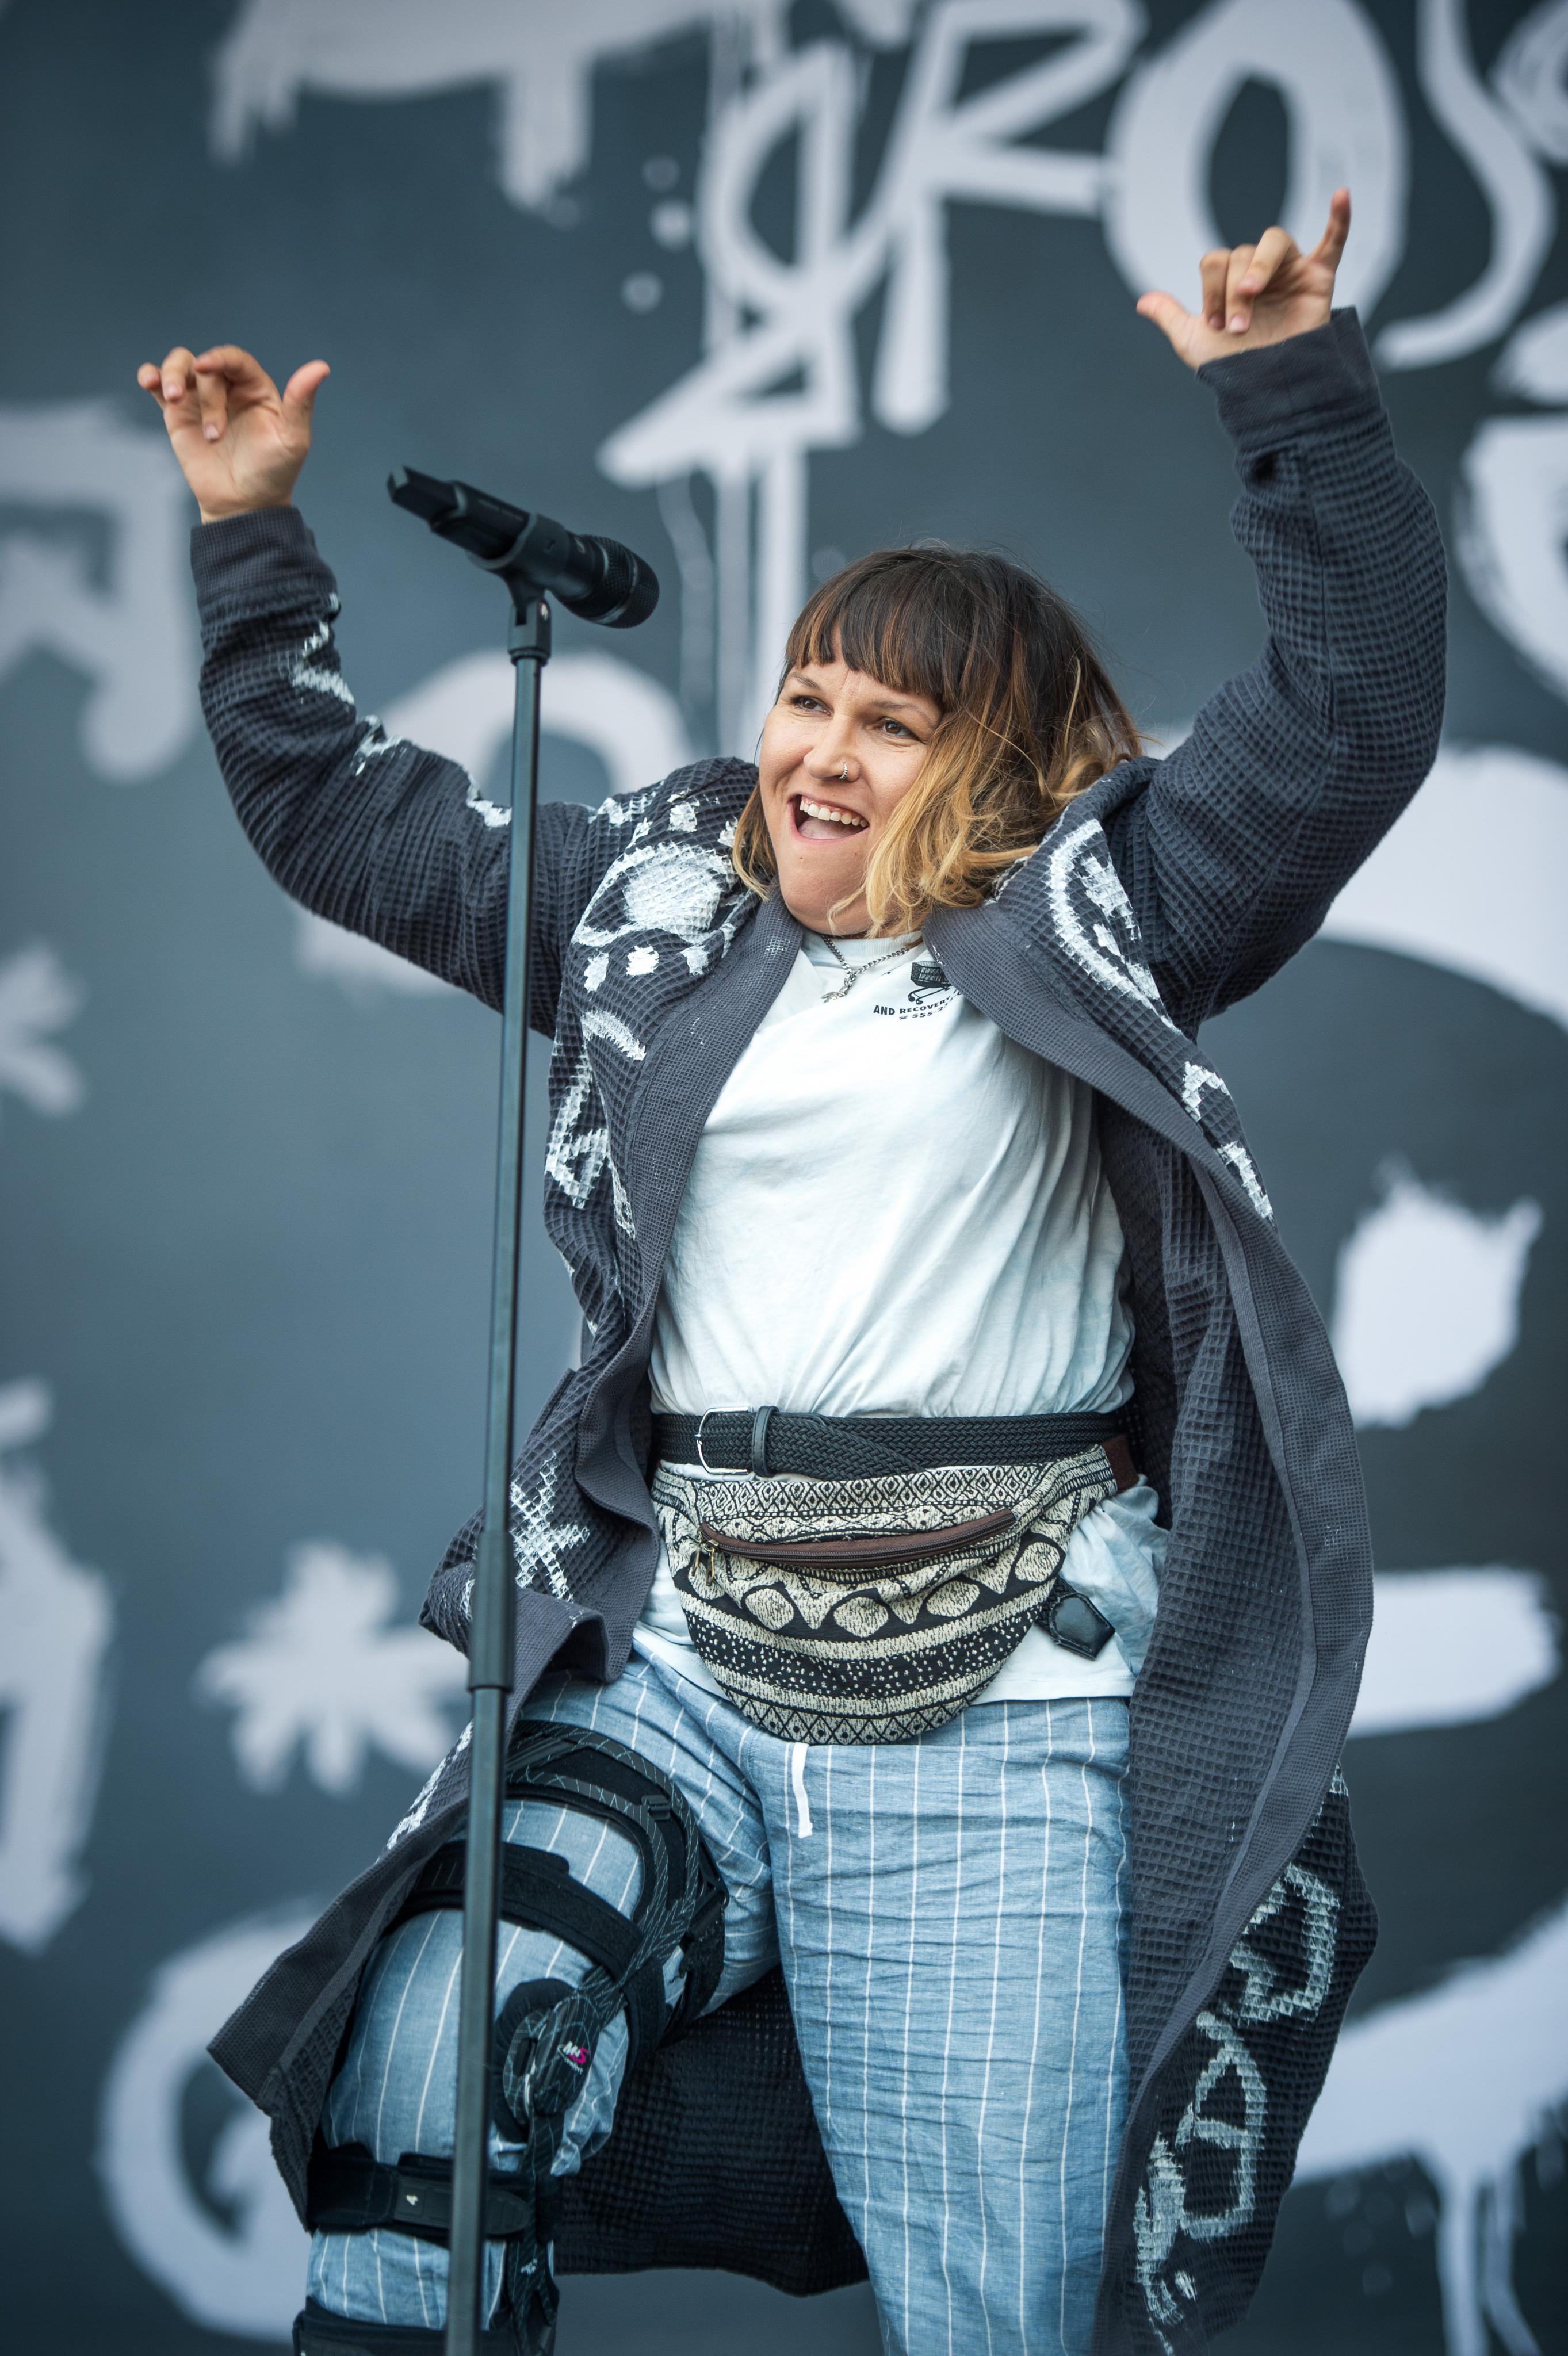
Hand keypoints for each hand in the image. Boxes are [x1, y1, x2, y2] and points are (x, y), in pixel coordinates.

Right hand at [135, 344, 329, 520]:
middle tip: (215, 433)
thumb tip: (321, 366)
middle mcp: (227, 388)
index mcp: (255, 388)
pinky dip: (151, 376)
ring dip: (171, 374)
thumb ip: (301, 402)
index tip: (205, 367)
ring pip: (180, 365)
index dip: (219, 357)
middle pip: (206, 364)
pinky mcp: (177, 414)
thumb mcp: (292, 439)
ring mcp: (200, 398)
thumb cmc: (273, 474)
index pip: (235, 359)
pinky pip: (159, 385)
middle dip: (206, 392)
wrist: (243, 505)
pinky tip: (149, 381)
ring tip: (172, 399)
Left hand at [1136, 190, 1350, 371]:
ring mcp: (1291, 271)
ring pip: (1274, 242)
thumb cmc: (1233, 366)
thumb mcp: (1193, 342)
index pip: (1216, 261)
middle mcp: (1261, 270)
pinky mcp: (1319, 277)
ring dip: (1259, 267)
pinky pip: (1333, 241)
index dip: (1210, 290)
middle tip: (1236, 326)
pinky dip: (1340, 218)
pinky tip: (1342, 195)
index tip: (1215, 325)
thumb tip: (1142, 302)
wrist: (1267, 390)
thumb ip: (1170, 317)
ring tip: (1251, 294)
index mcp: (1232, 280)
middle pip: (1242, 252)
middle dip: (1232, 289)